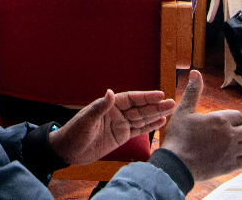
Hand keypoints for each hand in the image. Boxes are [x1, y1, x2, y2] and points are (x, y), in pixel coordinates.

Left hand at [49, 89, 175, 166]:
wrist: (69, 151)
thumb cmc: (74, 133)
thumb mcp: (87, 121)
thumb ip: (100, 108)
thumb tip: (111, 92)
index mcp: (108, 106)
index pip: (131, 99)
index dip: (146, 97)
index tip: (160, 94)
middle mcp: (116, 113)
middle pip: (140, 108)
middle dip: (156, 105)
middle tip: (173, 102)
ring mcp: (120, 125)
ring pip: (142, 119)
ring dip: (156, 114)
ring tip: (171, 110)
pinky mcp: (121, 137)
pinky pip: (138, 130)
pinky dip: (149, 126)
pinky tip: (161, 122)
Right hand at [158, 70, 241, 181]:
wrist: (176, 164)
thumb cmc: (178, 136)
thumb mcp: (183, 110)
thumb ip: (193, 91)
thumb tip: (195, 72)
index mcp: (220, 119)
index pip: (239, 116)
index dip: (231, 119)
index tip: (221, 123)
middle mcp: (230, 134)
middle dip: (240, 131)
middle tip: (226, 134)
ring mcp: (231, 151)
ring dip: (240, 145)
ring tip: (227, 146)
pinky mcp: (230, 166)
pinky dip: (239, 160)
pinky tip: (228, 158)